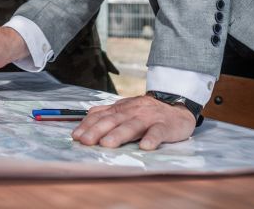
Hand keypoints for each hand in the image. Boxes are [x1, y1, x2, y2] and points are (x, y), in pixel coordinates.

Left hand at [71, 95, 195, 150]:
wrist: (177, 106)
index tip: (76, 136)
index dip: (88, 125)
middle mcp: (133, 111)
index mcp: (122, 108)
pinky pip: (158, 132)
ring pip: (132, 126)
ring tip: (107, 144)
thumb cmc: (148, 111)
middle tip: (85, 141)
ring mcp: (149, 118)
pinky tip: (145, 147)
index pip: (101, 115)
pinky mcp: (165, 126)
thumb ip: (108, 112)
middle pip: (113, 120)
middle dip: (97, 130)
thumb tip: (86, 117)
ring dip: (119, 135)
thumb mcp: (126, 109)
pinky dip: (151, 139)